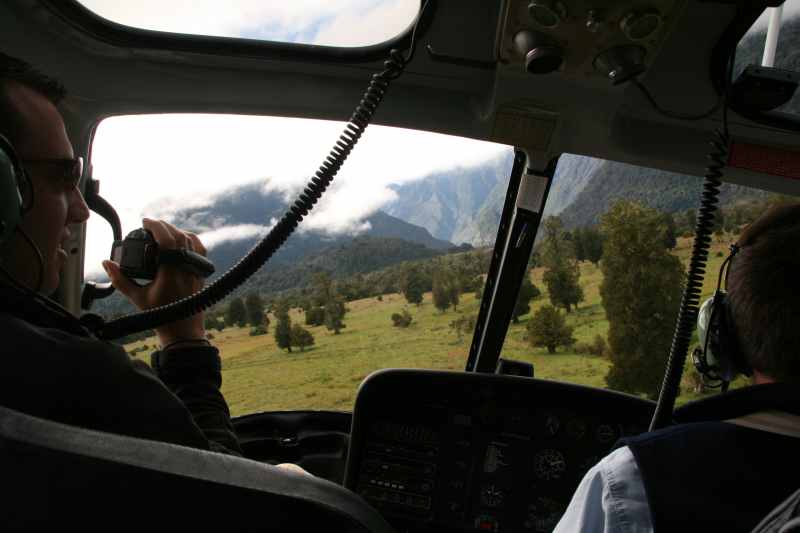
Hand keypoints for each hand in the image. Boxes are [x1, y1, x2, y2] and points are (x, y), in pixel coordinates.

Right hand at [103, 218, 206, 346]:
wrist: (182, 328)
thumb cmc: (159, 314)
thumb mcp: (135, 297)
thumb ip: (120, 279)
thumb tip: (106, 263)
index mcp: (171, 271)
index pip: (168, 240)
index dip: (157, 226)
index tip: (145, 221)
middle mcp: (186, 267)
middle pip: (178, 236)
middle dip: (163, 226)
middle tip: (149, 224)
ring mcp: (195, 269)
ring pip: (190, 240)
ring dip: (175, 230)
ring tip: (161, 230)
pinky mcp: (201, 271)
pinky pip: (200, 248)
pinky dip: (190, 238)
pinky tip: (180, 236)